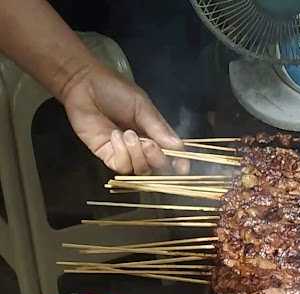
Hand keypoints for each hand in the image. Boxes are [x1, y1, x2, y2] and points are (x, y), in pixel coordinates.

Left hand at [61, 61, 187, 174]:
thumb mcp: (142, 105)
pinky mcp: (108, 156)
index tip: (182, 167)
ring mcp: (125, 153)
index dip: (178, 163)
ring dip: (137, 155)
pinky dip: (122, 154)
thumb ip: (158, 127)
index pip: (170, 154)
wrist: (84, 84)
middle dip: (157, 159)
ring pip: (140, 170)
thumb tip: (178, 147)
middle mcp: (141, 146)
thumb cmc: (114, 89)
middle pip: (157, 167)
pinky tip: (115, 137)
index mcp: (154, 132)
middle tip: (149, 144)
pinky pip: (122, 166)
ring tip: (128, 134)